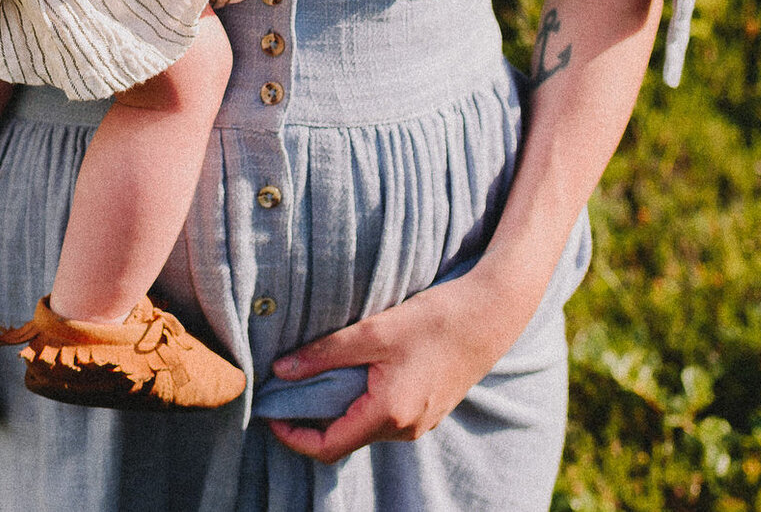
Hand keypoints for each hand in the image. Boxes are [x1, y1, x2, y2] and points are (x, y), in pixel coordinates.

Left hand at [264, 270, 529, 464]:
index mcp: (389, 413)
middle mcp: (406, 428)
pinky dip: (360, 402)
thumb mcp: (373, 330)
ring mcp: (421, 422)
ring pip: (365, 428)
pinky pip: (384, 417)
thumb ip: (323, 353)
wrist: (491, 314)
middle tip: (285, 391)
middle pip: (345, 440)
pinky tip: (352, 373)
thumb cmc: (434, 319)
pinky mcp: (429, 409)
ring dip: (337, 410)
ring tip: (314, 378)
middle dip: (311, 421)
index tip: (269, 413)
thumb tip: (279, 370)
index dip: (293, 436)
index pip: (328, 446)